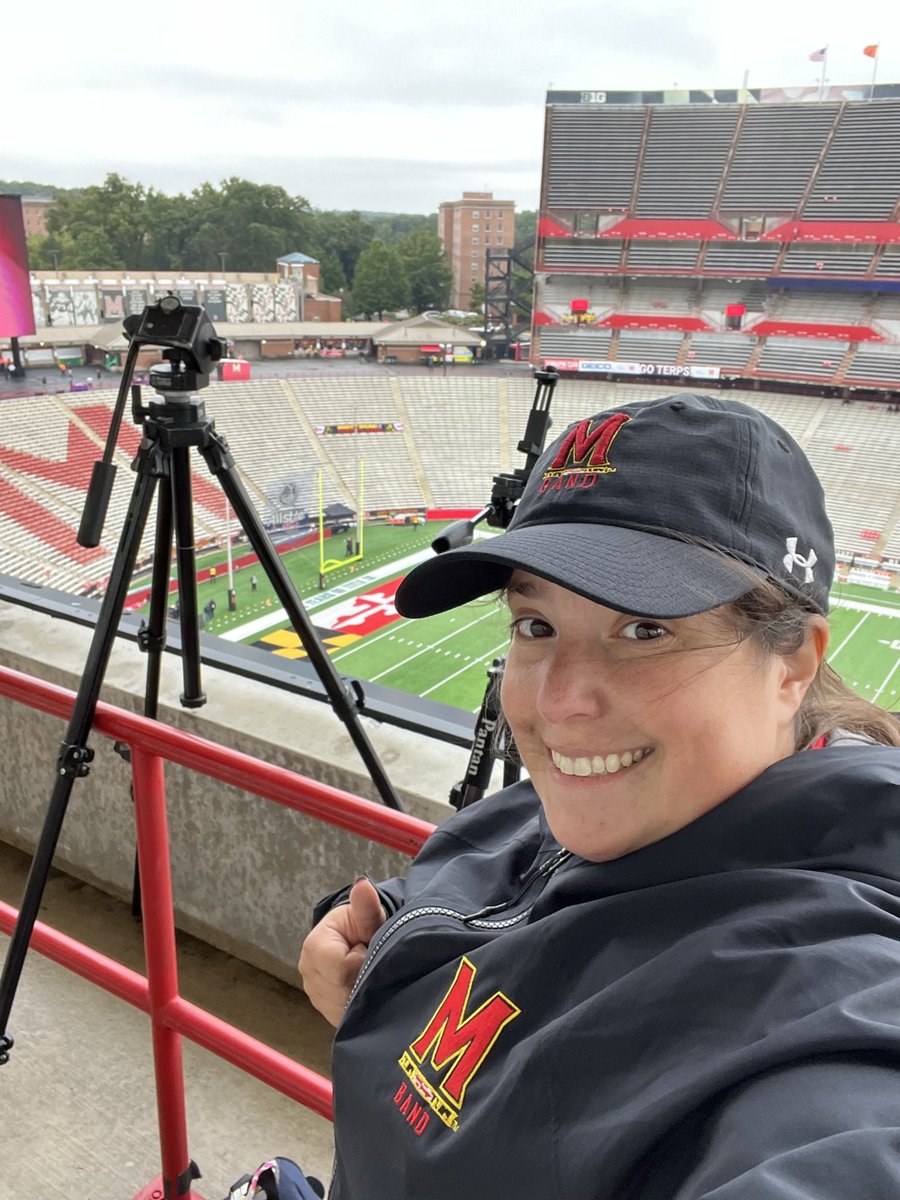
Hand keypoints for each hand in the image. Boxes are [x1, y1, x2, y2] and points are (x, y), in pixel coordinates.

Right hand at [298, 877, 387, 1026]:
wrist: (357, 938)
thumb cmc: (362, 924)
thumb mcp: (368, 914)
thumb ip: (366, 906)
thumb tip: (363, 885)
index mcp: (314, 947)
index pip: (339, 969)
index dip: (359, 960)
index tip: (365, 948)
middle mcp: (309, 974)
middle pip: (341, 992)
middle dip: (361, 979)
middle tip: (368, 961)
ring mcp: (316, 995)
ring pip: (343, 1007)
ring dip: (360, 993)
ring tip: (365, 973)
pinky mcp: (326, 1010)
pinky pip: (344, 1016)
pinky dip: (357, 1006)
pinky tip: (362, 990)